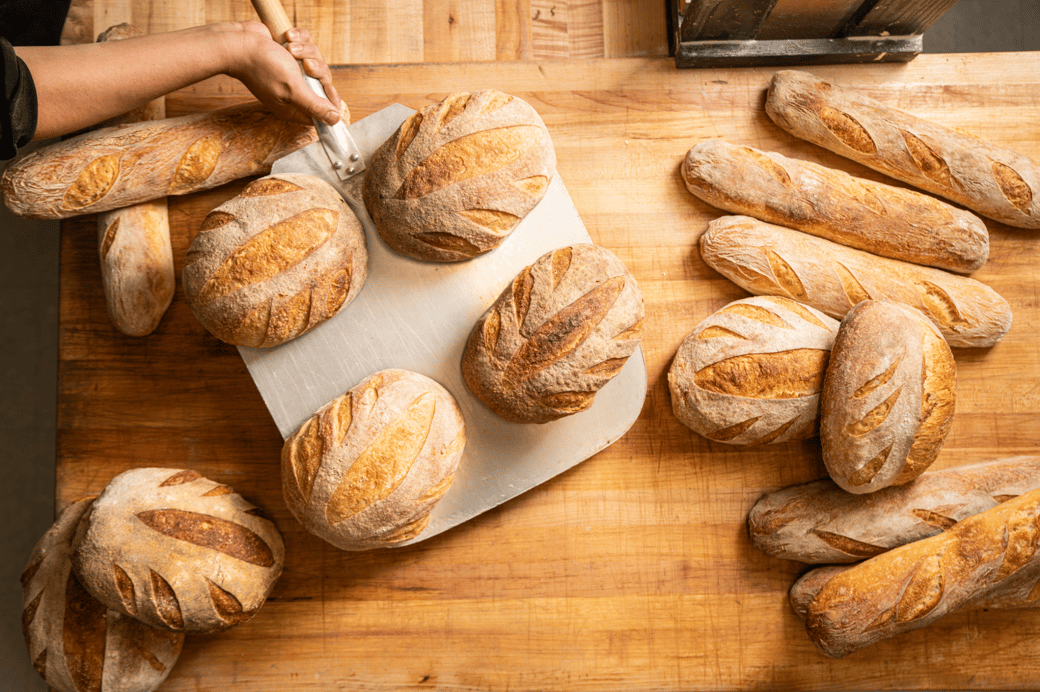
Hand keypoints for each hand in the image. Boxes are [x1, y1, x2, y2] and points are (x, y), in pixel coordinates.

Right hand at [226, 20, 342, 125]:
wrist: (239, 41)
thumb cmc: (262, 67)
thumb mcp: (292, 89)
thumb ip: (314, 106)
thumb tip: (334, 121)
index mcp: (294, 107)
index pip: (322, 111)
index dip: (329, 100)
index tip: (326, 86)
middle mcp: (294, 91)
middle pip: (323, 82)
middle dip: (317, 68)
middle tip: (306, 64)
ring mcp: (292, 72)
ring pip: (316, 60)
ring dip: (306, 51)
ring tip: (291, 48)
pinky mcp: (290, 54)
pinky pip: (307, 45)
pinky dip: (299, 39)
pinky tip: (287, 38)